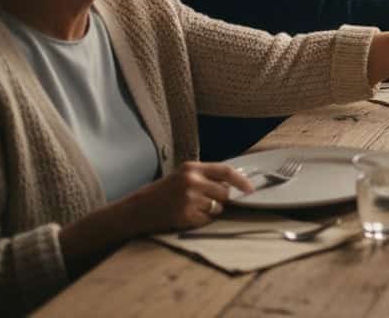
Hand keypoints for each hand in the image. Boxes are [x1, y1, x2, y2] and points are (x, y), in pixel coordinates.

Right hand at [120, 161, 252, 232]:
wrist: (138, 208)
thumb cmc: (164, 192)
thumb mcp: (183, 176)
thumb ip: (207, 177)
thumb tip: (235, 184)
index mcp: (192, 168)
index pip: (226, 171)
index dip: (242, 181)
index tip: (251, 189)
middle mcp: (192, 181)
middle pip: (224, 193)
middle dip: (221, 199)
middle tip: (205, 200)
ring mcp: (189, 199)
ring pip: (217, 207)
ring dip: (211, 210)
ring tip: (192, 207)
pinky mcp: (185, 215)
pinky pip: (207, 220)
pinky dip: (200, 220)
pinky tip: (186, 215)